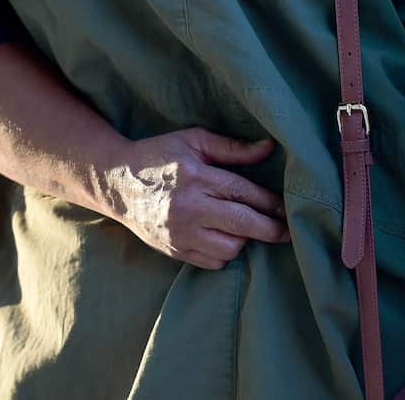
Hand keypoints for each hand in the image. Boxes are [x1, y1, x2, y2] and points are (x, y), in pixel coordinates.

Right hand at [99, 128, 289, 269]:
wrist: (116, 185)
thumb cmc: (158, 157)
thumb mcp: (192, 141)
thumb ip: (232, 147)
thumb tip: (268, 147)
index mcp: (196, 177)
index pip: (245, 193)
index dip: (272, 203)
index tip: (288, 208)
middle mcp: (190, 208)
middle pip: (244, 225)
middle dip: (272, 229)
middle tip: (287, 230)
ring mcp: (181, 234)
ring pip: (231, 248)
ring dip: (243, 239)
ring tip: (241, 227)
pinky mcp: (175, 251)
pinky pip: (214, 262)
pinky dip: (224, 252)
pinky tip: (221, 237)